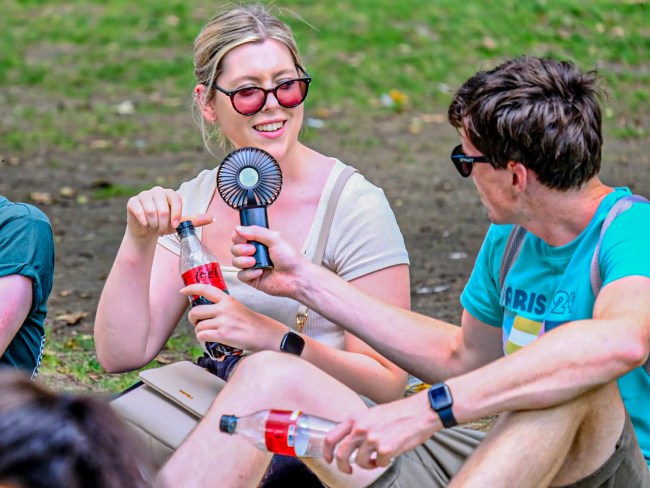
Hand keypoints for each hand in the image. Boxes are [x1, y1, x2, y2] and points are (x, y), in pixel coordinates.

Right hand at [126, 186, 212, 237]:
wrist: (146, 230)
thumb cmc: (165, 224)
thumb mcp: (181, 223)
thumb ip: (194, 220)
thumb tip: (212, 218)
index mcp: (170, 193)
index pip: (176, 200)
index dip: (176, 214)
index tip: (175, 225)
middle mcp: (156, 191)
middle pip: (163, 209)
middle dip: (163, 224)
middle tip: (162, 229)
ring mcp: (143, 195)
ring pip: (151, 212)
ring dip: (154, 225)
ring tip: (154, 227)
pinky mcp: (132, 201)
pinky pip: (139, 213)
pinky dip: (144, 223)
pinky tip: (145, 225)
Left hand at [180, 283, 284, 351]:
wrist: (266, 334)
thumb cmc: (253, 323)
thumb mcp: (238, 308)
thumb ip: (224, 307)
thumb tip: (207, 312)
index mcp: (228, 300)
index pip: (206, 289)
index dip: (191, 288)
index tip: (183, 291)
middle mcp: (224, 309)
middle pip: (196, 311)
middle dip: (193, 318)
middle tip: (197, 322)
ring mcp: (223, 322)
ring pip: (198, 326)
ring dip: (199, 331)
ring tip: (208, 333)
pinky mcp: (223, 335)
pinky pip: (202, 336)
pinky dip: (202, 339)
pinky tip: (210, 339)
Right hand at [230, 225, 308, 297]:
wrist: (296, 276)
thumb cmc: (290, 258)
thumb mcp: (275, 238)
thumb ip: (256, 231)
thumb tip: (238, 228)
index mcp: (259, 242)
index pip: (240, 237)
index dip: (238, 236)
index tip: (242, 237)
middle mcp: (254, 254)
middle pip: (234, 249)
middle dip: (240, 249)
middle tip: (253, 250)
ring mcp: (252, 267)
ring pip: (235, 262)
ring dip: (243, 261)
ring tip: (254, 262)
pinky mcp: (252, 279)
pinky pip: (241, 275)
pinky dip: (248, 273)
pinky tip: (260, 272)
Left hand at [323, 391, 439, 473]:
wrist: (420, 411)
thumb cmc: (399, 412)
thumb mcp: (372, 413)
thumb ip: (359, 425)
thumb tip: (348, 440)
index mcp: (355, 418)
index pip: (330, 437)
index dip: (326, 452)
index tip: (329, 459)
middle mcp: (361, 428)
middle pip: (340, 454)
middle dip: (343, 466)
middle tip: (348, 469)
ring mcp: (373, 439)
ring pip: (359, 462)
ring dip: (367, 464)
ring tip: (376, 459)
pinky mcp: (386, 449)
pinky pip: (378, 464)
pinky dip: (382, 463)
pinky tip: (388, 456)